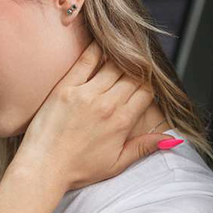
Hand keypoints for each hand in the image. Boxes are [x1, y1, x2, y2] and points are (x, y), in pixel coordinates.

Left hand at [13, 42, 175, 190]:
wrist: (42, 168)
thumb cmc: (76, 170)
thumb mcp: (116, 164)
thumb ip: (143, 147)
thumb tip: (169, 138)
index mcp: (122, 122)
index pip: (146, 91)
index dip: (147, 84)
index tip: (143, 81)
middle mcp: (107, 104)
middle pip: (132, 76)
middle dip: (136, 70)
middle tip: (132, 65)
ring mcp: (85, 94)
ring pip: (112, 65)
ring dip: (119, 58)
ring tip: (120, 53)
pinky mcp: (64, 89)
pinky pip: (85, 62)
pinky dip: (94, 49)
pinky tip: (99, 42)